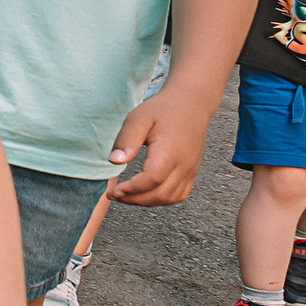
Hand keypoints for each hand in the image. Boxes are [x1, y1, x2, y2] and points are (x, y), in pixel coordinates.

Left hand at [106, 89, 209, 205]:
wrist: (191, 103)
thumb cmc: (163, 109)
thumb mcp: (138, 119)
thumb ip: (126, 141)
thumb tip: (114, 162)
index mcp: (170, 151)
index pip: (152, 180)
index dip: (131, 190)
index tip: (113, 191)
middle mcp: (184, 164)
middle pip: (160, 194)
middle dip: (134, 200)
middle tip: (114, 196)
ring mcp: (191, 170)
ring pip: (170, 198)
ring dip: (147, 202)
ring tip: (126, 196)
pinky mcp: (192, 171)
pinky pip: (180, 195)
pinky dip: (162, 199)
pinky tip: (145, 194)